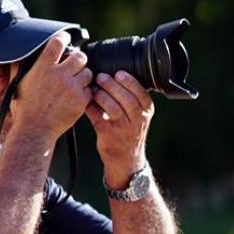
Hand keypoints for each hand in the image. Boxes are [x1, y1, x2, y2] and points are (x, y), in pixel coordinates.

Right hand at [8, 33, 94, 146]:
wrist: (35, 130)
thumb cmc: (24, 108)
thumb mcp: (17, 84)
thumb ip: (19, 67)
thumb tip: (20, 55)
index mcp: (43, 68)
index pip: (58, 42)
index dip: (63, 37)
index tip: (65, 38)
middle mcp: (59, 75)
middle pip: (80, 56)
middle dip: (78, 59)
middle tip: (74, 65)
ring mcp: (72, 88)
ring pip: (88, 73)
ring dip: (83, 76)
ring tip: (75, 82)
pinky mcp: (80, 101)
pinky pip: (90, 90)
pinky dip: (85, 92)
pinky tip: (76, 96)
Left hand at [86, 71, 153, 187]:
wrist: (126, 159)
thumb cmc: (129, 131)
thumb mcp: (138, 115)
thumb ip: (131, 97)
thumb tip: (114, 74)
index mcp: (146, 112)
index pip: (141, 93)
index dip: (130, 81)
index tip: (118, 73)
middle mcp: (137, 120)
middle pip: (126, 99)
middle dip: (112, 86)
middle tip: (101, 77)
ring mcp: (122, 129)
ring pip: (112, 108)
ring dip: (101, 95)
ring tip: (93, 89)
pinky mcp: (108, 135)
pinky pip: (97, 118)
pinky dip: (90, 107)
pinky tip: (86, 101)